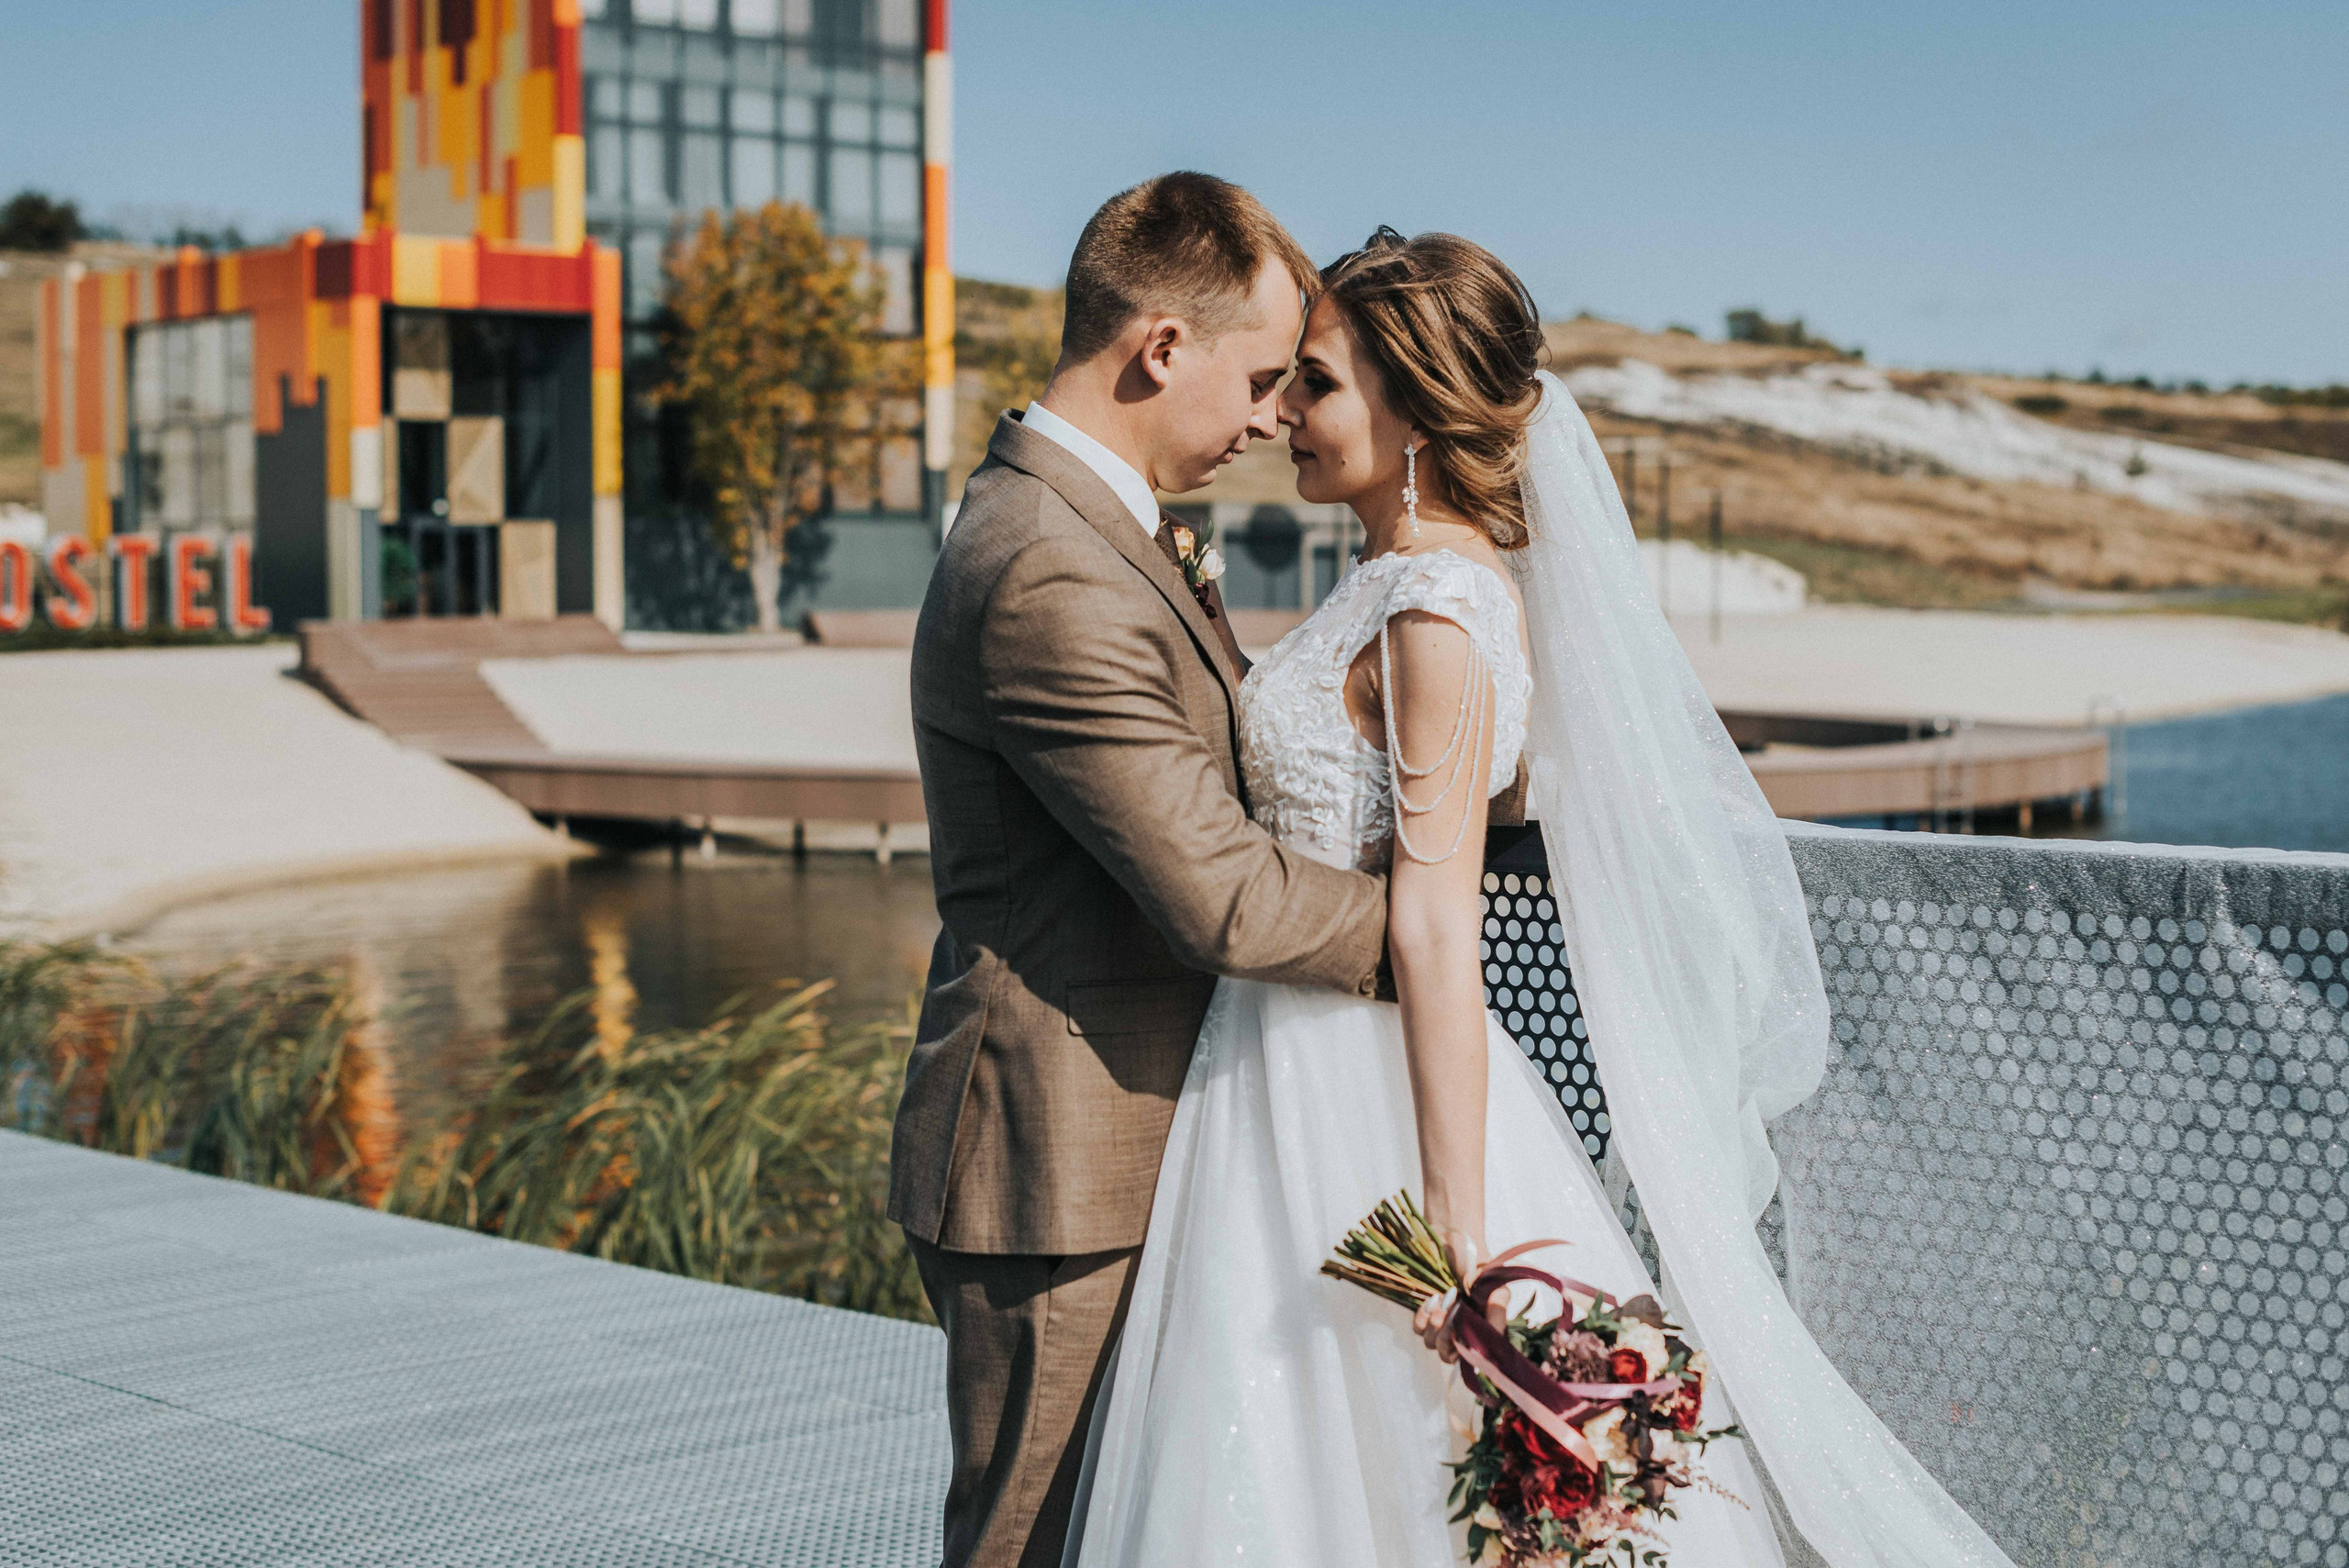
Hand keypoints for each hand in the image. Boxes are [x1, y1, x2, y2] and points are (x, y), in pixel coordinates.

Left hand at [1412, 1229, 1503, 1363]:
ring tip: (1446, 1297)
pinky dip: (1423, 1316)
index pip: (1475, 1358)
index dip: (1470, 1352)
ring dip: (1437, 1323)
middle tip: (1456, 1308)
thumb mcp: (1497, 1288)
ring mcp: (1441, 1325)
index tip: (1469, 1331)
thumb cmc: (1481, 1266)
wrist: (1458, 1242)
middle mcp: (1460, 1333)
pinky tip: (1432, 1297)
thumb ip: (1497, 1312)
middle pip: (1449, 1355)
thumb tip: (1495, 1339)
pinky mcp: (1424, 1314)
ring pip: (1432, 1343)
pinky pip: (1418, 1329)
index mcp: (1481, 1332)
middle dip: (1449, 1335)